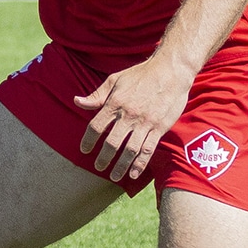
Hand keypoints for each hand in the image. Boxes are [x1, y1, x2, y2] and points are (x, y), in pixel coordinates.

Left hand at [73, 56, 194, 181]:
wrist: (171, 71)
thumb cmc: (141, 74)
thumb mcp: (115, 80)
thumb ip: (97, 95)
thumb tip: (77, 101)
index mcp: (115, 103)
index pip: (96, 126)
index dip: (88, 140)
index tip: (84, 150)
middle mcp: (129, 115)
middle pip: (112, 142)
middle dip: (103, 157)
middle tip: (98, 166)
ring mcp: (145, 123)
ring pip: (130, 150)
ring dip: (121, 165)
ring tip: (113, 176)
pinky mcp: (159, 127)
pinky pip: (148, 149)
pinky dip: (140, 163)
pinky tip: (134, 173)